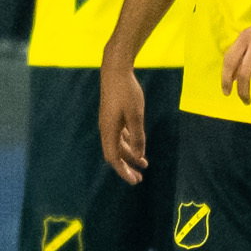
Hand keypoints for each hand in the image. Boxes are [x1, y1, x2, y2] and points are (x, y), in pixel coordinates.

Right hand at [99, 64, 148, 182]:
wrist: (115, 70)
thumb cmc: (126, 91)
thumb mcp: (136, 115)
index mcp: (109, 131)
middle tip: (140, 178)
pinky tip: (138, 145)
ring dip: (130, 155)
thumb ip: (138, 136)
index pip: (114, 158)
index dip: (123, 171)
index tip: (135, 181)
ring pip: (118, 145)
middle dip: (127, 167)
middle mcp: (106, 129)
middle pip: (115, 154)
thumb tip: (139, 155)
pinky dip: (129, 143)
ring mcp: (109, 122)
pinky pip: (120, 135)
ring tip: (144, 163)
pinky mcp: (112, 115)